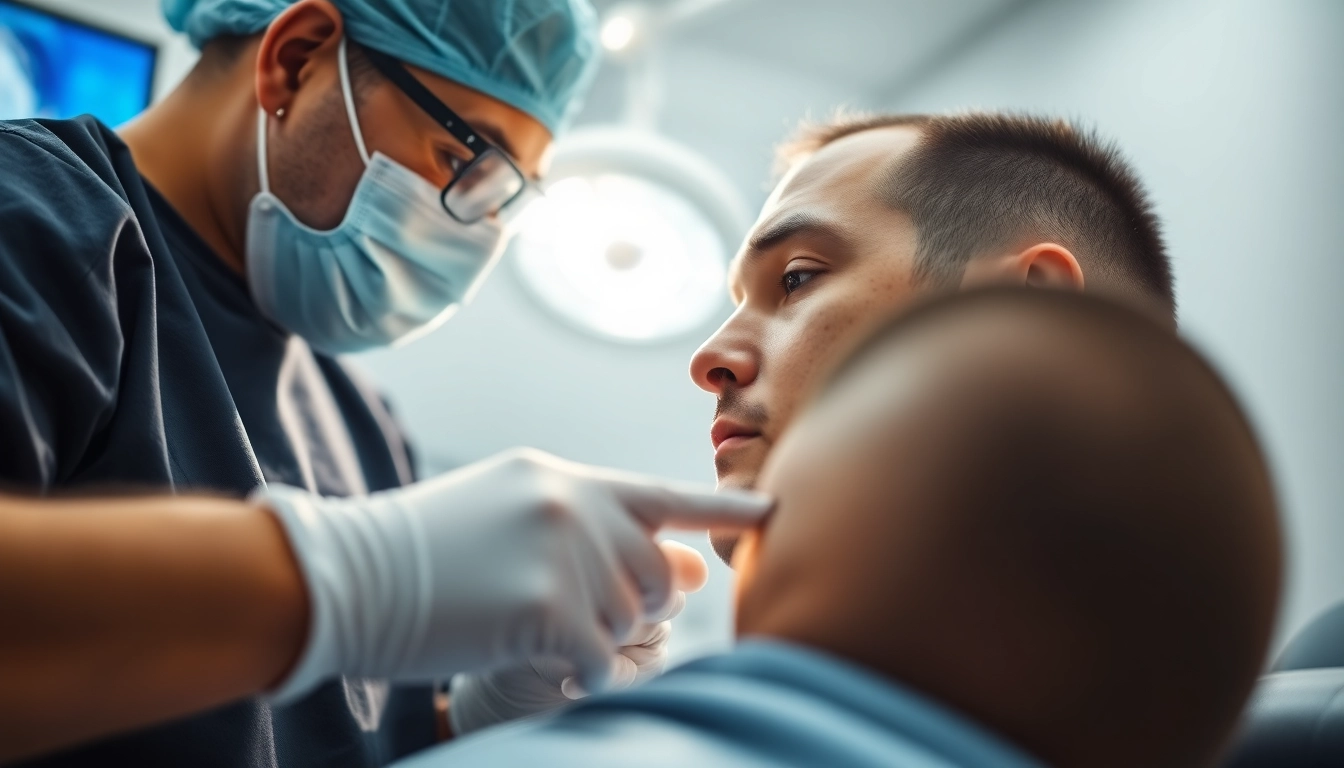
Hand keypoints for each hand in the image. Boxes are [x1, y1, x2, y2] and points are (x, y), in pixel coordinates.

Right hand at [258, 449, 767, 701]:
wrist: (342, 574)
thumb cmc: (421, 553)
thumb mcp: (510, 516)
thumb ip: (593, 532)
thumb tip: (681, 566)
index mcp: (564, 479)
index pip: (662, 493)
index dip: (723, 509)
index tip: (774, 515)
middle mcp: (574, 506)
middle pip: (654, 576)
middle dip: (630, 609)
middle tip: (568, 615)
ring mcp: (563, 553)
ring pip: (629, 622)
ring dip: (594, 641)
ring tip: (532, 628)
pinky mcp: (547, 608)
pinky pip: (599, 662)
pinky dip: (578, 675)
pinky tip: (535, 661)